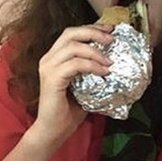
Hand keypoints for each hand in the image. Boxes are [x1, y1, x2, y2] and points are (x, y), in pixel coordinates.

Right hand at [31, 24, 112, 147]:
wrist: (54, 131)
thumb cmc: (68, 112)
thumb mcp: (84, 86)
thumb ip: (92, 71)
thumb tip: (113, 61)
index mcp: (54, 58)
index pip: (71, 34)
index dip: (91, 29)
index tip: (110, 31)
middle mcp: (48, 59)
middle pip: (70, 33)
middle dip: (93, 33)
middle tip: (111, 39)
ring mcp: (48, 68)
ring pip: (73, 47)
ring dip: (95, 52)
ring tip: (110, 62)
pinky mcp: (52, 79)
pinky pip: (75, 64)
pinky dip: (92, 66)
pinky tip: (103, 72)